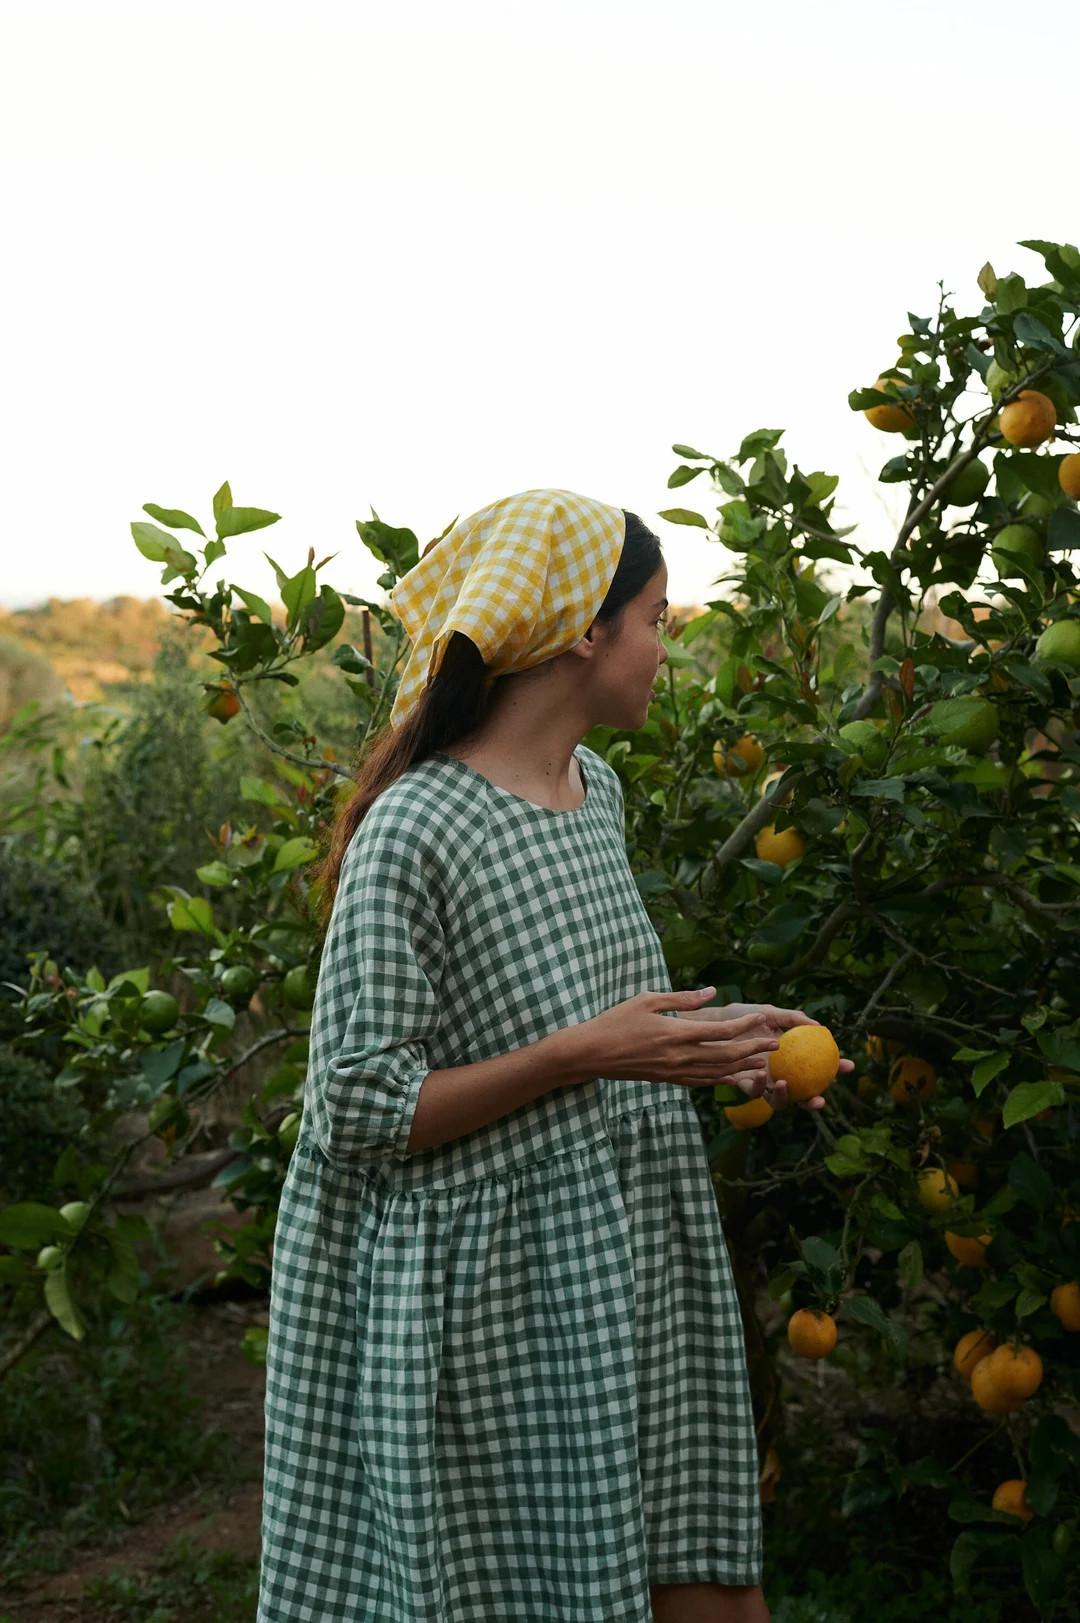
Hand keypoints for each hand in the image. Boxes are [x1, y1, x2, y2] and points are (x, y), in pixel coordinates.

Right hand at [569, 988, 781, 1090]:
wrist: (591, 1054)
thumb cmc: (616, 1021)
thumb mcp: (647, 1000)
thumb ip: (683, 998)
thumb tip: (712, 992)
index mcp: (676, 1033)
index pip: (720, 1031)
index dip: (745, 1026)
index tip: (762, 1018)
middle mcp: (680, 1056)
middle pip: (726, 1055)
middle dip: (754, 1048)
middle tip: (776, 1043)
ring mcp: (675, 1071)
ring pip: (718, 1072)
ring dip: (743, 1066)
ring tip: (764, 1061)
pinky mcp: (668, 1079)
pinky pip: (702, 1082)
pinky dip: (722, 1080)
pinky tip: (734, 1077)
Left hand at [692, 1000, 854, 1112]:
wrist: (714, 1021)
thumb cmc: (743, 1016)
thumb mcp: (769, 1013)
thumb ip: (792, 1018)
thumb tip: (818, 1026)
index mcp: (790, 1057)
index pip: (817, 1066)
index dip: (835, 1069)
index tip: (849, 1065)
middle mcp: (778, 1072)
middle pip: (802, 1093)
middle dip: (814, 1100)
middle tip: (821, 1099)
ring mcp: (761, 1080)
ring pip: (778, 1101)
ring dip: (786, 1098)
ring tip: (786, 1084)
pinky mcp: (742, 1083)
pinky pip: (754, 1092)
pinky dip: (760, 1086)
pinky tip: (762, 1074)